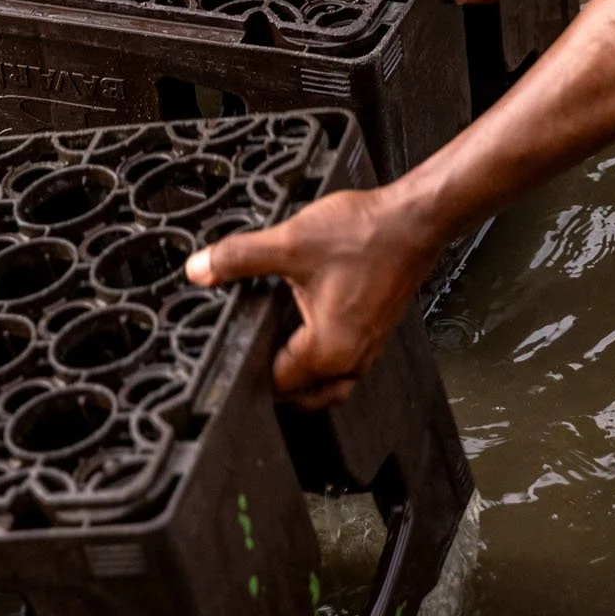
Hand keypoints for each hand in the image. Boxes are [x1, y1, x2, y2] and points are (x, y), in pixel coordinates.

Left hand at [185, 187, 441, 408]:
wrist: (414, 220)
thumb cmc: (365, 236)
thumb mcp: (290, 243)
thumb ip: (239, 258)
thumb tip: (200, 269)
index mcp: (329, 349)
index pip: (280, 385)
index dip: (251, 371)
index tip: (235, 352)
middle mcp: (353, 357)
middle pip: (309, 395)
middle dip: (281, 384)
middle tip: (254, 358)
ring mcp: (371, 345)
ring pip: (333, 382)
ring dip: (307, 375)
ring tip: (281, 350)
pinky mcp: (380, 329)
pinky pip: (348, 361)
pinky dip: (328, 357)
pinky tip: (313, 326)